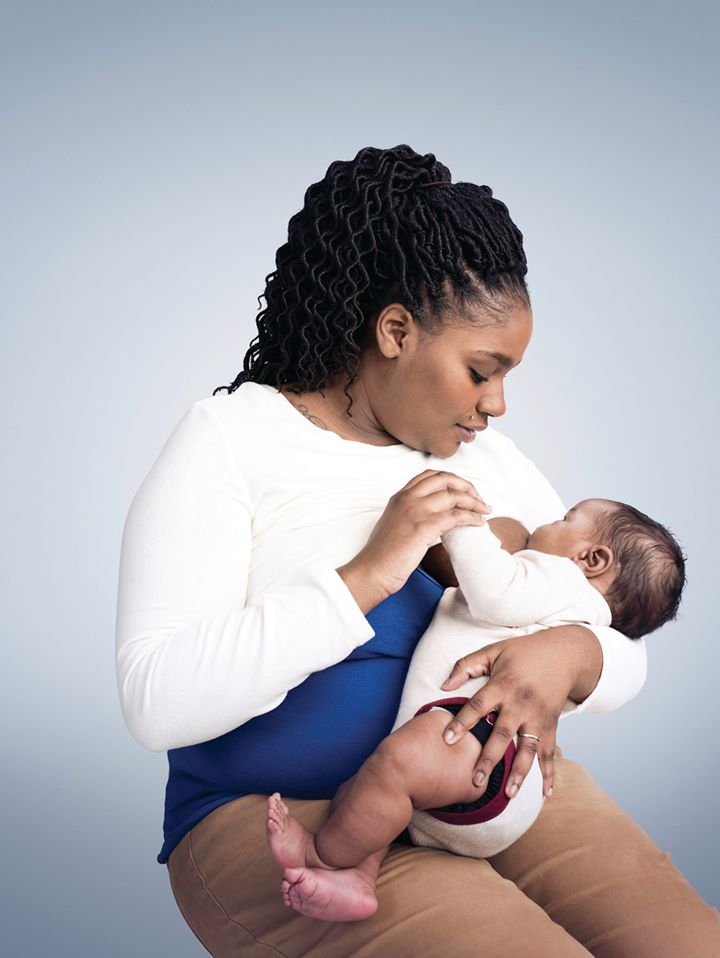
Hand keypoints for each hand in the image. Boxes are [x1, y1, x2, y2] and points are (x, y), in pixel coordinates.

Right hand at [343, 470, 490, 600]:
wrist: (373, 570)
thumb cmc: (383, 554)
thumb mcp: (395, 524)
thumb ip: (410, 513)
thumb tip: (433, 515)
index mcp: (400, 496)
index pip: (430, 476)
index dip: (452, 479)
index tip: (464, 490)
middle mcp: (407, 498)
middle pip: (445, 479)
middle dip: (467, 486)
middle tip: (479, 499)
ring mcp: (415, 511)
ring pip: (453, 496)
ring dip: (474, 502)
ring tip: (485, 510)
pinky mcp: (423, 527)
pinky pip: (455, 516)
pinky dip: (471, 517)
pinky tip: (479, 523)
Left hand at [438, 626, 601, 799]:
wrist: (564, 653)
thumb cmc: (523, 652)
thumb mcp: (493, 651)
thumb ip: (466, 665)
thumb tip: (444, 685)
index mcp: (502, 685)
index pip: (479, 706)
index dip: (462, 722)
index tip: (447, 740)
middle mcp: (520, 703)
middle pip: (502, 735)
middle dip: (489, 759)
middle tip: (476, 780)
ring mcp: (538, 716)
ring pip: (528, 748)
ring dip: (520, 773)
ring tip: (509, 794)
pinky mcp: (551, 724)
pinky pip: (550, 751)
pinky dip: (550, 773)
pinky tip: (547, 793)